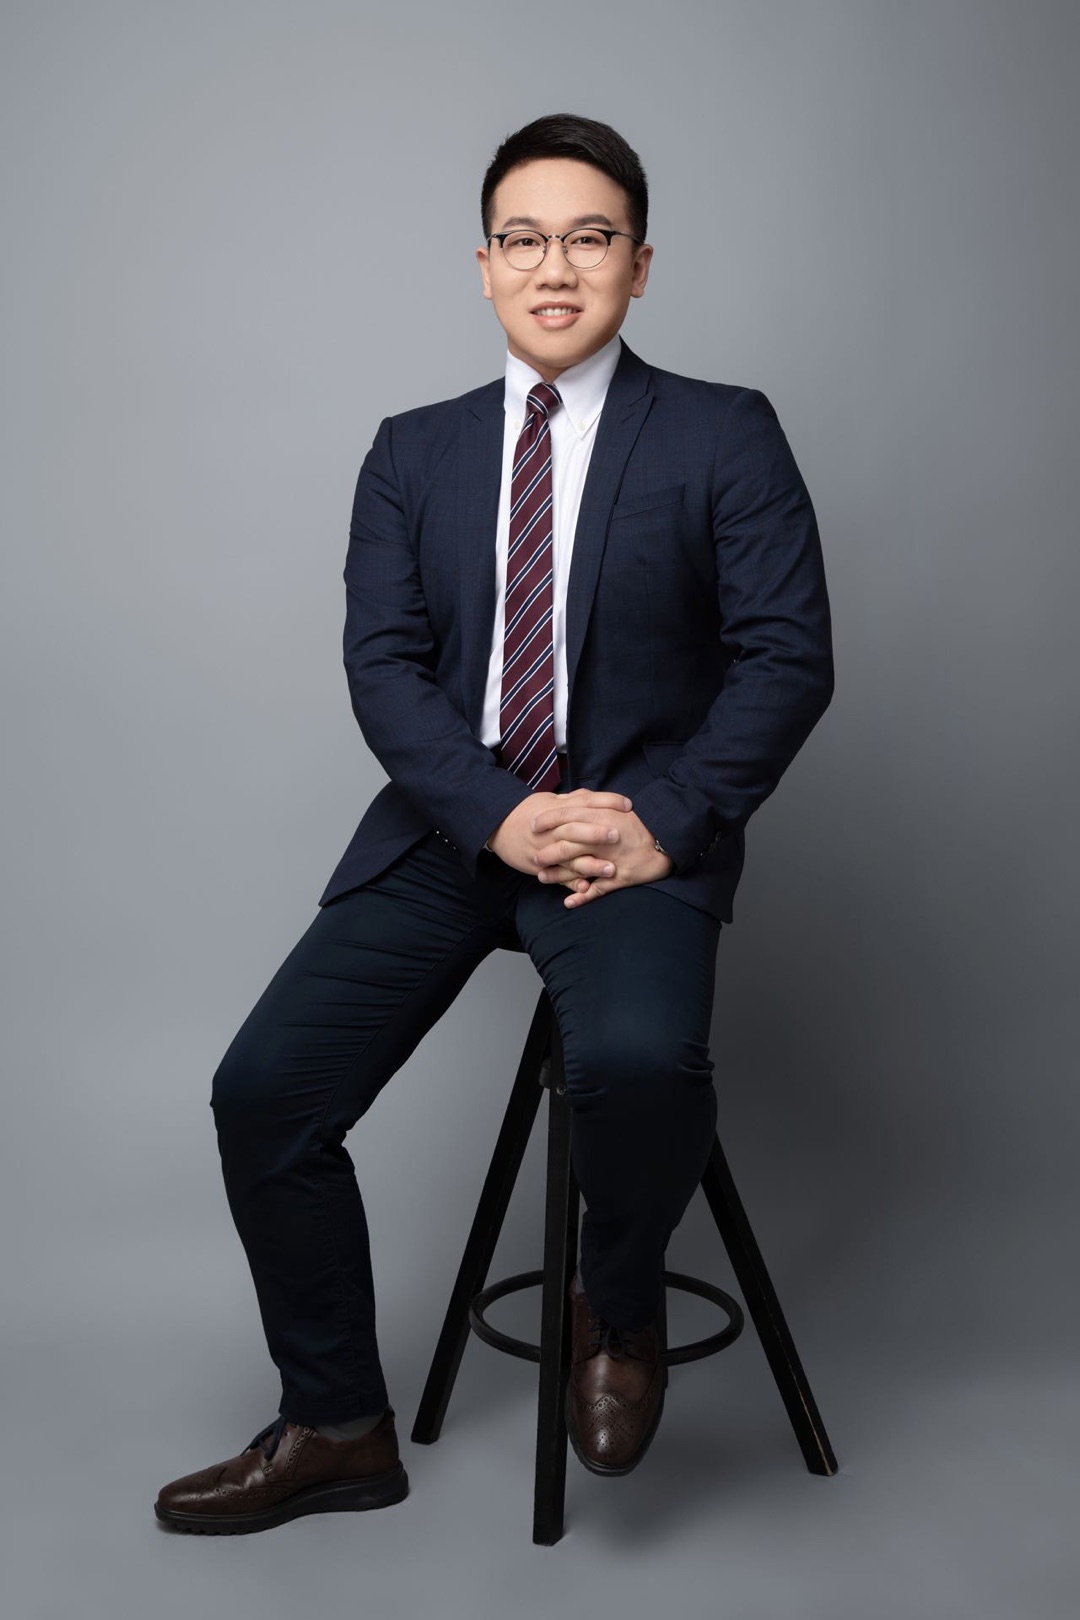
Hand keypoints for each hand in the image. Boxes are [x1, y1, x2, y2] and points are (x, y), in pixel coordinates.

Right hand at [487, 790, 633, 886]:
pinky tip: (587, 888)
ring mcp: (546, 848)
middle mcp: (553, 828)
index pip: (586, 802)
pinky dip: (572, 882)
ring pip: (570, 857)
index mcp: (557, 809)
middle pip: (576, 828)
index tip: (628, 805)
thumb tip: (592, 795)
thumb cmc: (527, 812)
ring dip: (591, 864)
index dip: (607, 802)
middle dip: (597, 832)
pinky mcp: (541, 865)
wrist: (499, 827)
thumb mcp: (548, 801)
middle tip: (619, 834)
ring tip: (612, 869)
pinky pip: (558, 876)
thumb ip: (572, 800)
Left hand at [530, 801, 673, 907]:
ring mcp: (612, 859)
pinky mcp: (620, 877)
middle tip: (533, 856)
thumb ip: (593, 805)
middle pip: (569, 843)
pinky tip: (568, 903)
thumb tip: (572, 798)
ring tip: (542, 878)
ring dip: (559, 875)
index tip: (533, 824)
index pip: (568, 816)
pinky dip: (582, 897)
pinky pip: (599, 889)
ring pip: (579, 867)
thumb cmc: (638, 825)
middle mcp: (604, 838)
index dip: (548, 820)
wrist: (665, 840)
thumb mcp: (615, 808)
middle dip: (548, 850)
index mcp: (602, 817)